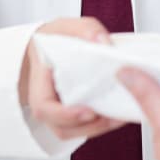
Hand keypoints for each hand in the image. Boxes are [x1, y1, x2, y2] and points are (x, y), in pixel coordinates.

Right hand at [19, 17, 125, 140]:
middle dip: (90, 126)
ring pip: (75, 132)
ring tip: (119, 116)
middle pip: (62, 128)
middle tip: (113, 115)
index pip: (45, 108)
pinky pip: (84, 128)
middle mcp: (46, 103)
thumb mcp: (68, 26)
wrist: (50, 45)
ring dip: (98, 128)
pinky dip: (101, 125)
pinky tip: (117, 115)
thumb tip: (103, 43)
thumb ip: (86, 30)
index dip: (65, 115)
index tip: (89, 110)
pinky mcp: (73, 115)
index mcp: (39, 83)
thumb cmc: (55, 39)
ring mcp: (58, 112)